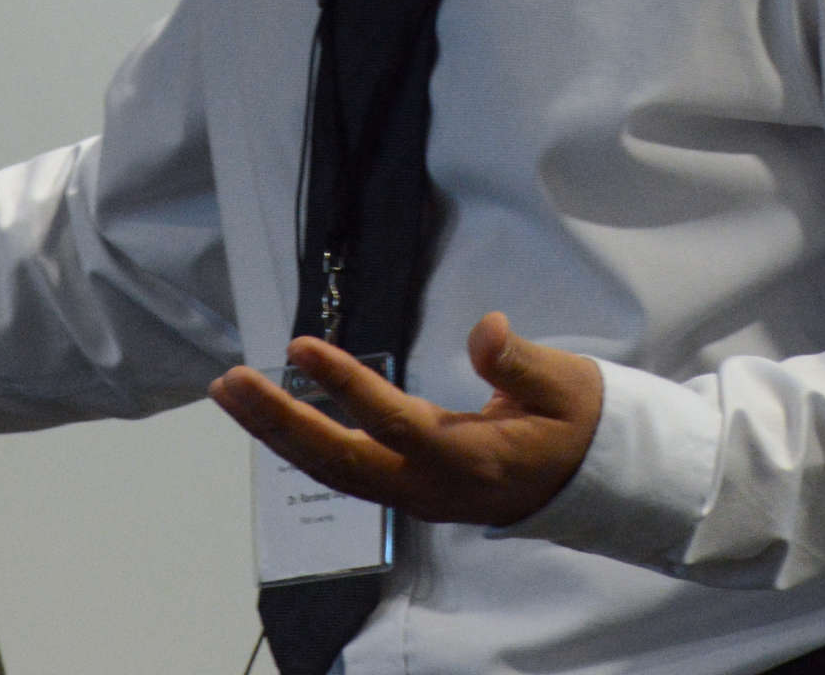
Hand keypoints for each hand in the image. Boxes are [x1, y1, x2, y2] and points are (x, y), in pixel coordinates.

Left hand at [208, 310, 602, 525]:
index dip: (345, 386)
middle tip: (230, 383)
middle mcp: (430, 488)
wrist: (594, 482)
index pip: (394, 425)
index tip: (300, 348)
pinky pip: (346, 471)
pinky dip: (303, 443)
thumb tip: (486, 328)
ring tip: (231, 392)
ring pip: (335, 472)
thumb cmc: (579, 425)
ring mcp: (415, 496)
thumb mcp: (568, 387)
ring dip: (279, 434)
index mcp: (470, 461)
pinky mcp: (408, 489)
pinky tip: (271, 416)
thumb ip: (522, 363)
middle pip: (343, 463)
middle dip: (281, 424)